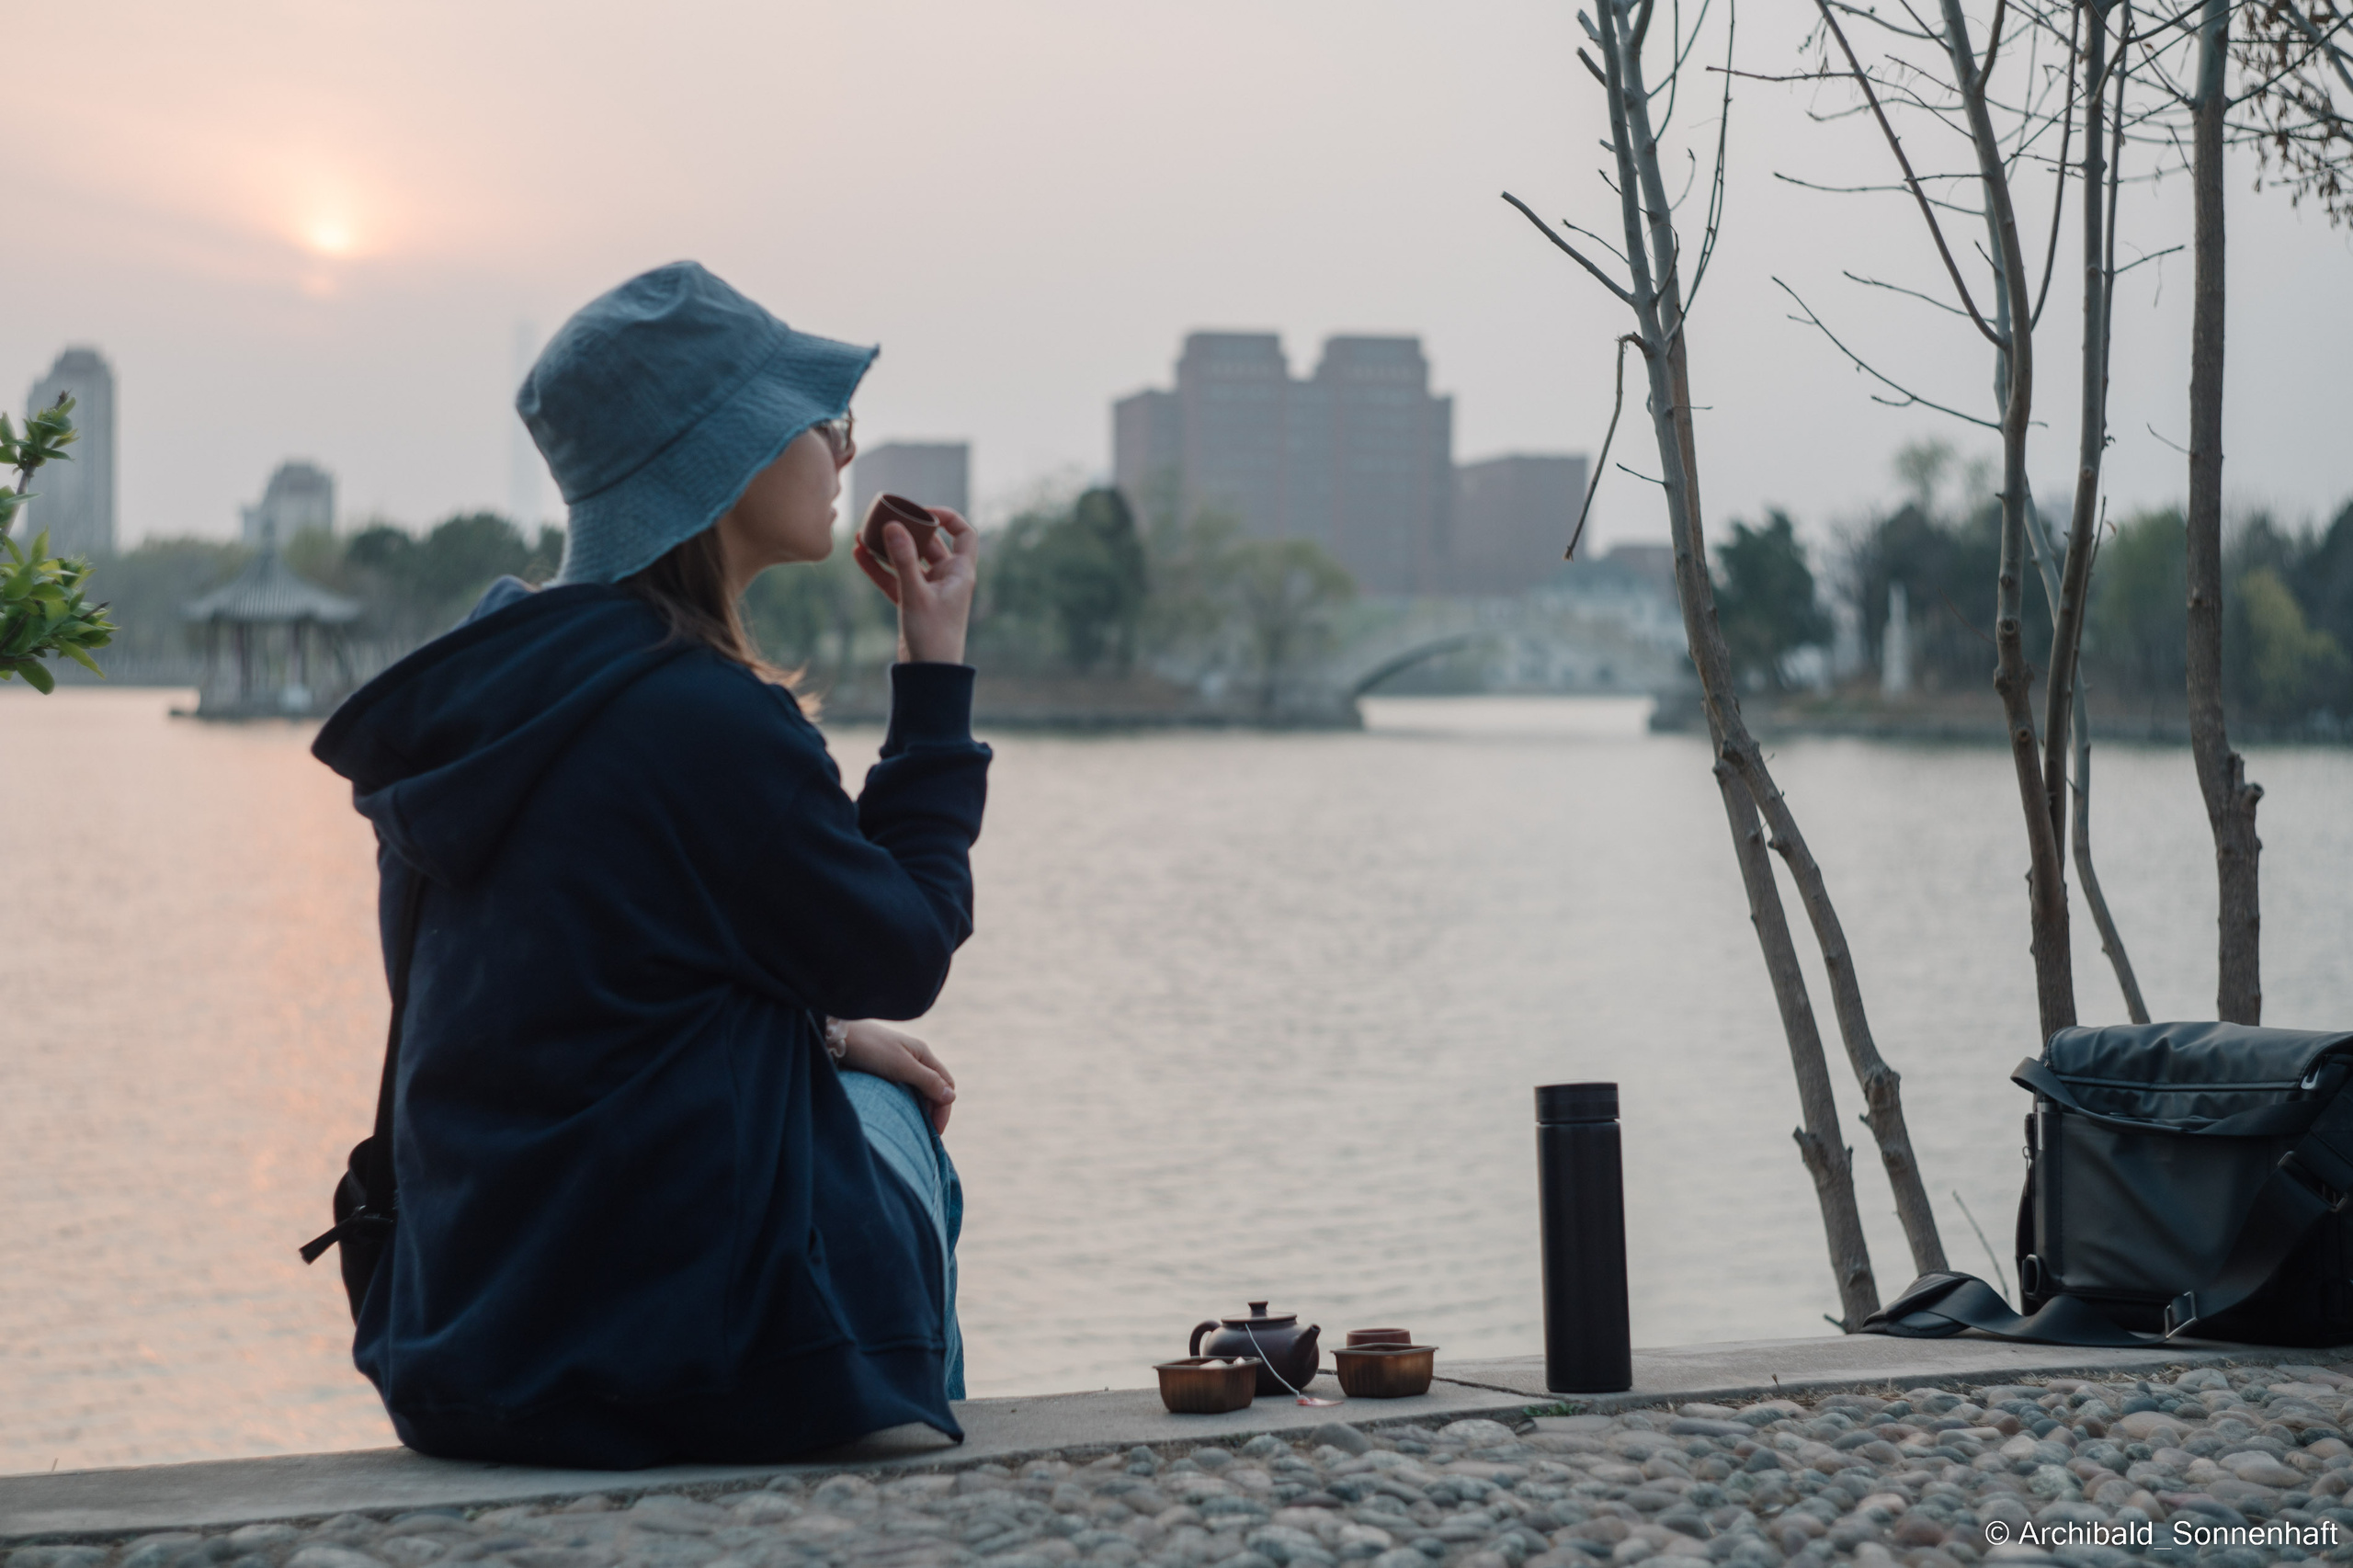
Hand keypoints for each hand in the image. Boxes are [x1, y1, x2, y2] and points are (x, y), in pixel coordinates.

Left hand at [835, 1018, 956, 1133]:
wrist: (835, 1036)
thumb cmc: (869, 1049)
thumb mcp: (902, 1066)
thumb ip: (927, 1081)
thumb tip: (951, 1097)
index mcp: (923, 1054)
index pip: (946, 1084)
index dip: (944, 1108)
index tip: (936, 1132)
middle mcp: (914, 1058)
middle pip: (934, 1088)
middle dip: (934, 1110)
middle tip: (926, 1135)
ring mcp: (899, 1063)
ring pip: (919, 1089)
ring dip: (921, 1108)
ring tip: (915, 1128)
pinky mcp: (884, 1069)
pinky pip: (904, 1089)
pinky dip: (907, 1103)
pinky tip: (900, 1114)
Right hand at [850, 505, 978, 665]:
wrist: (928, 675)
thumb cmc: (933, 636)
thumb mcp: (915, 595)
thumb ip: (904, 560)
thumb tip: (893, 526)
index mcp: (959, 572)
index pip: (964, 533)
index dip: (947, 517)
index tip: (922, 512)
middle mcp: (947, 578)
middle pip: (929, 543)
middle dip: (906, 530)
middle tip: (884, 518)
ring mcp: (929, 590)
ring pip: (908, 560)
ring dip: (888, 548)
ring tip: (863, 534)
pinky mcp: (912, 602)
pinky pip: (895, 578)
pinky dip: (879, 568)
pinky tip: (858, 555)